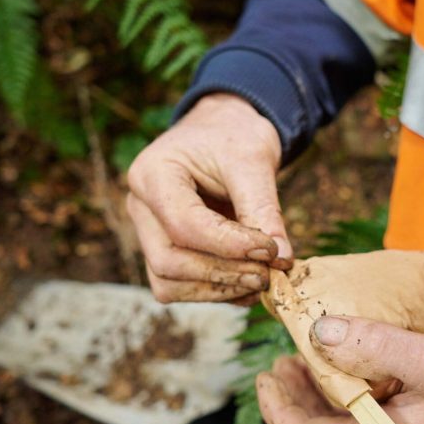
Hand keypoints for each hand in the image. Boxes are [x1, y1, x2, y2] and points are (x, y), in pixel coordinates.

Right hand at [127, 94, 292, 302]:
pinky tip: (249, 283)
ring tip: (262, 279)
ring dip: (218, 290)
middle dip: (222, 274)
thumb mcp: (253, 160)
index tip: (272, 251)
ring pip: (168, 282)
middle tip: (269, 273)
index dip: (228, 246)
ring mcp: (148, 232)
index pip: (184, 224)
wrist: (224, 131)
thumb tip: (283, 259)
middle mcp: (140, 206)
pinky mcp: (164, 250)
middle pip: (168, 261)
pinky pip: (180, 287)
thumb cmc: (234, 136)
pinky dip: (216, 291)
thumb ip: (264, 208)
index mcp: (152, 173)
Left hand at [256, 316, 423, 423]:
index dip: (275, 409)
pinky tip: (361, 362)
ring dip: (322, 393)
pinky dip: (352, 392)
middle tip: (285, 356)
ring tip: (315, 354)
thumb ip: (378, 345)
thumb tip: (321, 331)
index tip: (265, 373)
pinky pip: (371, 420)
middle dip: (294, 397)